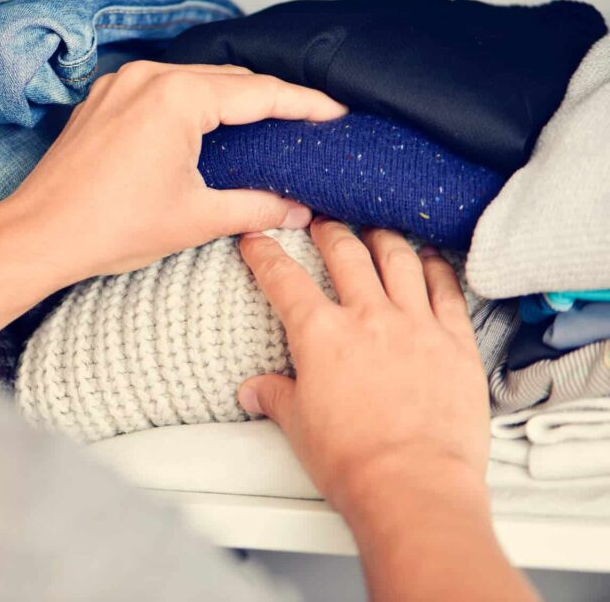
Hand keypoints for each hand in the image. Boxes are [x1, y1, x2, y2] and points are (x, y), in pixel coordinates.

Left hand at [0, 61, 346, 280]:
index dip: (303, 103)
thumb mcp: (196, 218)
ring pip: (192, 81)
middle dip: (269, 100)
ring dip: (228, 100)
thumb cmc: (107, 227)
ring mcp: (119, 85)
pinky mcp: (101, 100)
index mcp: (177, 98)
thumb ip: (256, 206)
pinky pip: (159, 90)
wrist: (39, 235)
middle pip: (227, 81)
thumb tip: (297, 209)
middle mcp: (147, 78)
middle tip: (306, 120)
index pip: (259, 94)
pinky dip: (189, 104)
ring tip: (263, 124)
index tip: (334, 112)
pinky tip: (204, 128)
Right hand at [236, 219, 489, 513]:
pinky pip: (447, 289)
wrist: (412, 486)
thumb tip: (255, 390)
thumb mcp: (298, 427)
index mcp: (320, 335)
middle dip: (328, 231)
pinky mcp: (455, 342)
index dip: (264, 254)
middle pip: (345, 253)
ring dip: (383, 238)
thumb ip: (276, 397)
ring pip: (399, 259)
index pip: (283, 279)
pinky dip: (436, 267)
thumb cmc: (353, 462)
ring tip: (377, 232)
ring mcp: (415, 324)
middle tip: (322, 224)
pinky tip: (431, 261)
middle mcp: (367, 317)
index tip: (257, 241)